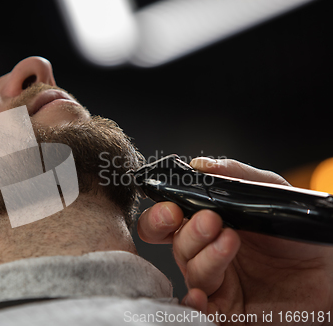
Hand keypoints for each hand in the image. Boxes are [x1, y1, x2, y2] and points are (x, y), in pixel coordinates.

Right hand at [137, 158, 332, 324]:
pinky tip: (202, 294)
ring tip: (231, 240)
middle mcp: (205, 253)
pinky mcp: (228, 309)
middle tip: (211, 220)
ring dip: (206, 257)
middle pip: (175, 245)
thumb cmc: (298, 232)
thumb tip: (200, 165)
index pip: (167, 222)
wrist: (329, 270)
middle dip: (187, 233)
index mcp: (206, 224)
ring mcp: (216, 282)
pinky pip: (200, 311)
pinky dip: (195, 304)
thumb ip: (237, 176)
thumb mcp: (271, 192)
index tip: (172, 208)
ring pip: (191, 272)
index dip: (160, 216)